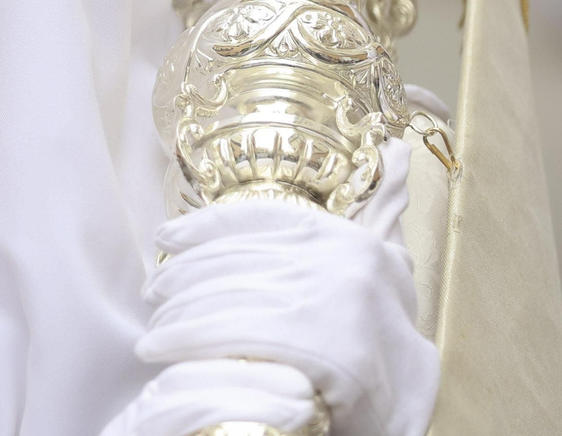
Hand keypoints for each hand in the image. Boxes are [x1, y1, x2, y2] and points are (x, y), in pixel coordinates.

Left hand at [101, 140, 438, 435]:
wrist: (407, 413)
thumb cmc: (378, 347)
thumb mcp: (376, 276)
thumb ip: (363, 222)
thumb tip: (390, 152)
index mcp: (347, 239)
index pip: (257, 217)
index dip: (202, 226)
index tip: (167, 237)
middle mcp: (343, 262)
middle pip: (233, 258)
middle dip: (181, 277)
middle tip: (154, 294)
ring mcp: (336, 304)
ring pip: (226, 295)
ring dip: (176, 313)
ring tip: (154, 329)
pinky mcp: (326, 352)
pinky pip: (235, 333)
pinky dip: (187, 338)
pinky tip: (162, 347)